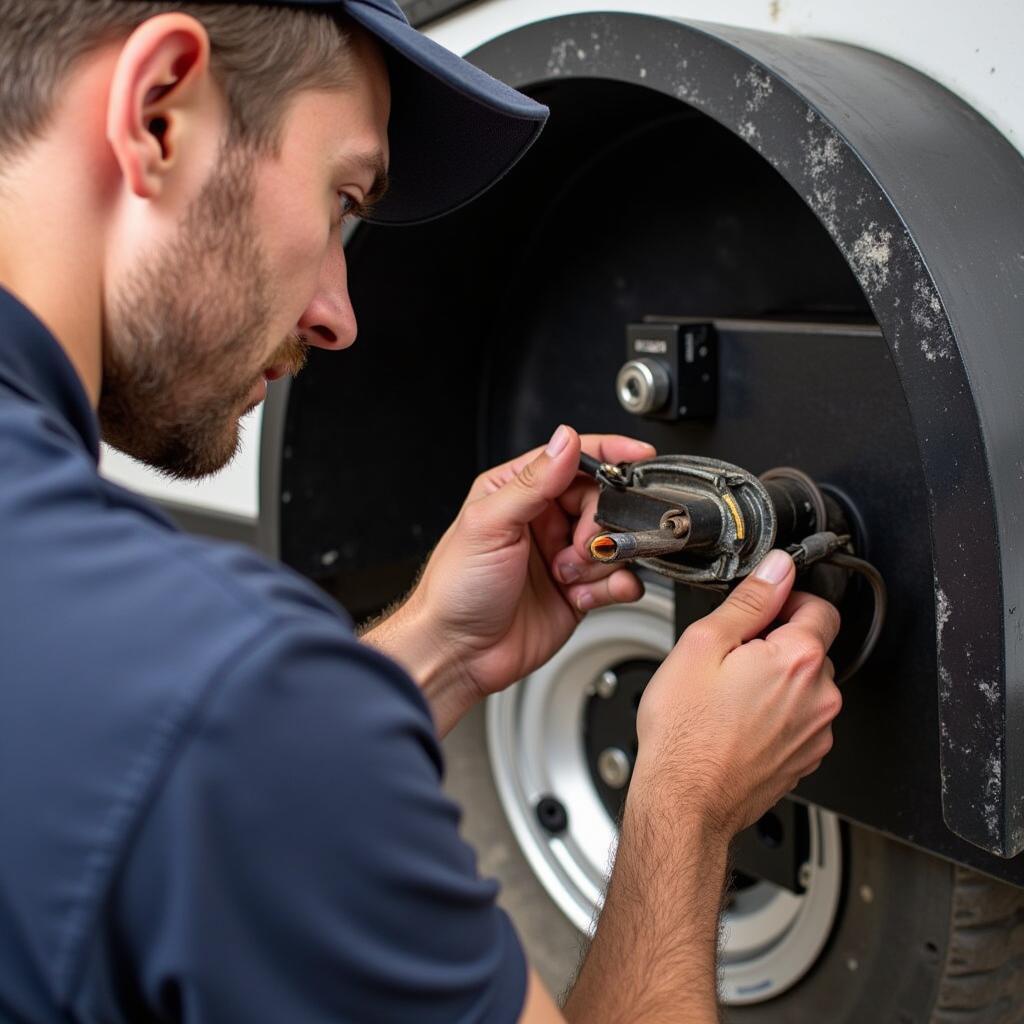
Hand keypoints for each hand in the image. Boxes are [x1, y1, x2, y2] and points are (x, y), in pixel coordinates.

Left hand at [399, 425, 654, 714]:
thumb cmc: (455, 588)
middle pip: (603, 501)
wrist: (457, 653)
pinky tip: (585, 594)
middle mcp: (543, 520)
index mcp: (518, 492)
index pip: (573, 460)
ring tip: (568, 577)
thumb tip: (565, 440)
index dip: (610, 455)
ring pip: (615, 542)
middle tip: (580, 546)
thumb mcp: (489, 524)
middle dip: (600, 524)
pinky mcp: (579, 590)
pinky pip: (618, 579)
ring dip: (602, 561)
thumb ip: (533, 482)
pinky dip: (613, 586)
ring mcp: (563, 555)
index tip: (639, 456)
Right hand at [632, 549, 842, 837]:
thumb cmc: (685, 732)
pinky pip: (799, 720)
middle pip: (811, 648)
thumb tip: (777, 569)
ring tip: (728, 697)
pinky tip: (736, 722)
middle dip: (776, 645)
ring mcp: (816, 733)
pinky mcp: (806, 759)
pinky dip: (776, 715)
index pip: (819, 607)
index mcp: (798, 660)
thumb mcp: (703, 645)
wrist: (685, 800)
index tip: (759, 612)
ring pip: (804, 686)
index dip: (785, 601)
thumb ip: (749, 601)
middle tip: (730, 659)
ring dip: (776, 682)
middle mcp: (820, 697)